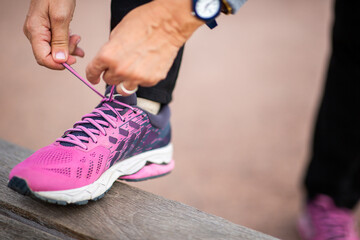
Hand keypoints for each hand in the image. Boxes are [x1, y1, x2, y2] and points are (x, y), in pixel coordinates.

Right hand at [23, 0, 83, 69]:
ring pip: (54, 50)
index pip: (42, 58)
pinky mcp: (46, 28)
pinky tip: (76, 41)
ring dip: (68, 48)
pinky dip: (67, 43)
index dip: (58, 64)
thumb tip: (60, 60)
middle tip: (77, 44)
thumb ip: (60, 40)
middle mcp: (34, 33)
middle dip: (65, 54)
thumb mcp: (61, 18)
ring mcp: (40, 31)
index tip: (72, 61)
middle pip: (49, 55)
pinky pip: (56, 42)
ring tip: (78, 40)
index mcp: (35, 31)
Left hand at [86, 0, 202, 95]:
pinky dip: (142, 78)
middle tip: (122, 64)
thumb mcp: (117, 32)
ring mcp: (135, 77)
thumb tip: (109, 60)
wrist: (168, 24)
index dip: (92, 76)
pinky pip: (141, 84)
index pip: (92, 72)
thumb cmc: (144, 22)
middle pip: (108, 80)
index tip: (94, 79)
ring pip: (123, 87)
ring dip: (126, 80)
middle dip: (112, 73)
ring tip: (134, 68)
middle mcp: (119, 69)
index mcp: (107, 55)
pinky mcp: (150, 80)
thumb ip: (110, 50)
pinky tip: (148, 64)